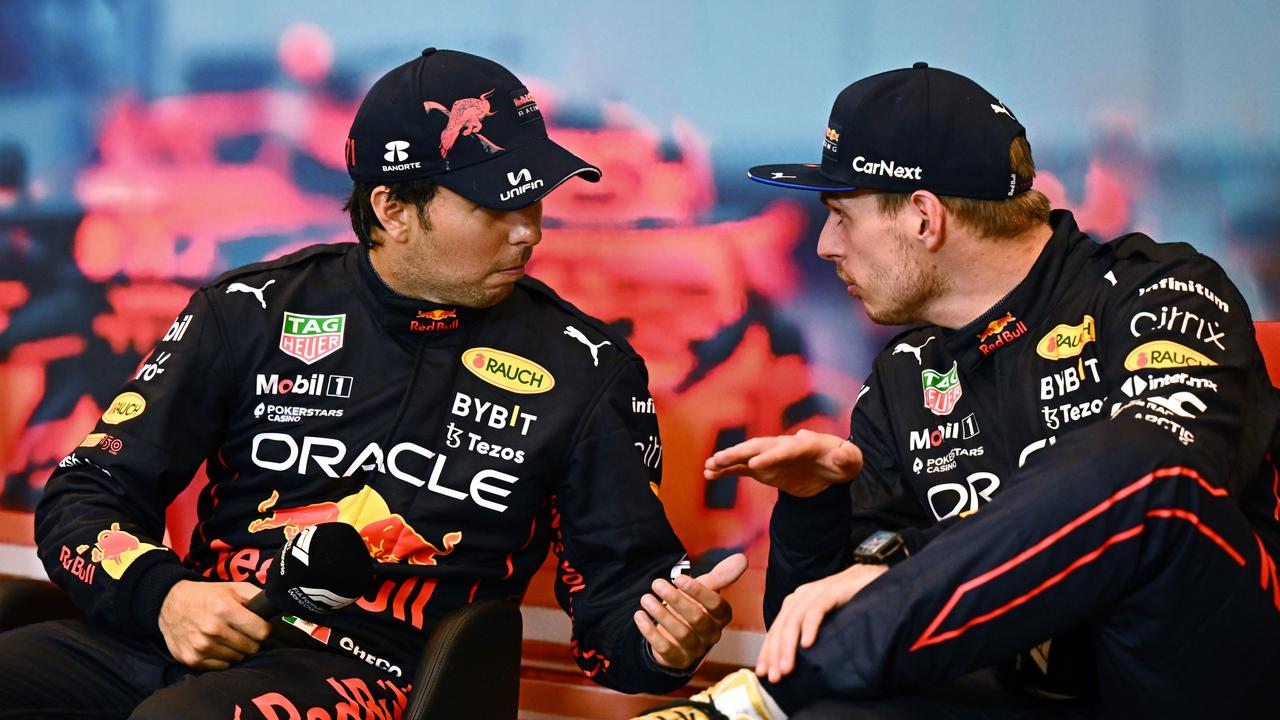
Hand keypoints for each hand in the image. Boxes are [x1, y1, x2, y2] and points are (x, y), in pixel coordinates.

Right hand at [158, 580, 271, 669]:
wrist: (169, 604)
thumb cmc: (206, 596)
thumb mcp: (233, 588)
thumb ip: (256, 596)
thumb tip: (275, 607)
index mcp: (224, 609)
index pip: (261, 632)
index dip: (264, 629)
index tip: (260, 626)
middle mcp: (213, 629)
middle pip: (251, 647)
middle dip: (251, 640)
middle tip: (243, 631)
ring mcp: (201, 646)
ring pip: (238, 658)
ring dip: (237, 649)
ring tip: (228, 636)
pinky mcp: (192, 659)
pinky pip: (222, 666)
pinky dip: (223, 657)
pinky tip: (216, 644)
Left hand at [634, 553, 747, 669]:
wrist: (679, 637)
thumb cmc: (695, 607)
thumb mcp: (706, 591)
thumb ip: (721, 577)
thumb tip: (742, 559)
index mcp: (722, 617)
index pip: (716, 605)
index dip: (698, 592)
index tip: (678, 578)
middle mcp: (712, 635)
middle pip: (697, 619)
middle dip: (676, 600)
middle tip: (656, 583)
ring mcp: (696, 649)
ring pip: (682, 634)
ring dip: (661, 614)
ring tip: (645, 599)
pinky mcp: (678, 659)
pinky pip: (665, 648)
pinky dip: (650, 632)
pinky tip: (639, 616)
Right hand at [704, 429, 863, 497]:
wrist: (830, 470)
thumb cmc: (841, 462)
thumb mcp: (851, 460)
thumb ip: (848, 457)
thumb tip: (842, 454)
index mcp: (806, 443)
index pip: (787, 449)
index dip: (772, 456)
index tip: (756, 465)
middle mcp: (784, 446)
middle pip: (759, 447)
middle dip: (740, 453)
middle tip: (720, 459)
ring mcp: (771, 457)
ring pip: (746, 456)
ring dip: (727, 459)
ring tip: (709, 466)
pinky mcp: (764, 469)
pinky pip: (743, 469)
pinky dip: (727, 470)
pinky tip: (710, 473)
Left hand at [756, 563, 887, 682]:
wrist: (874, 578)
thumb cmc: (850, 603)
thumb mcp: (825, 622)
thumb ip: (810, 634)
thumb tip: (796, 662)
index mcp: (796, 604)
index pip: (776, 630)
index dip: (768, 652)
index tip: (763, 673)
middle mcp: (801, 596)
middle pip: (781, 627)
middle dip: (775, 654)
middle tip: (774, 677)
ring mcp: (816, 592)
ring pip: (794, 620)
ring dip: (788, 646)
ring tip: (786, 668)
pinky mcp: (833, 590)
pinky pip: (816, 609)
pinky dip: (810, 626)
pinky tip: (807, 644)